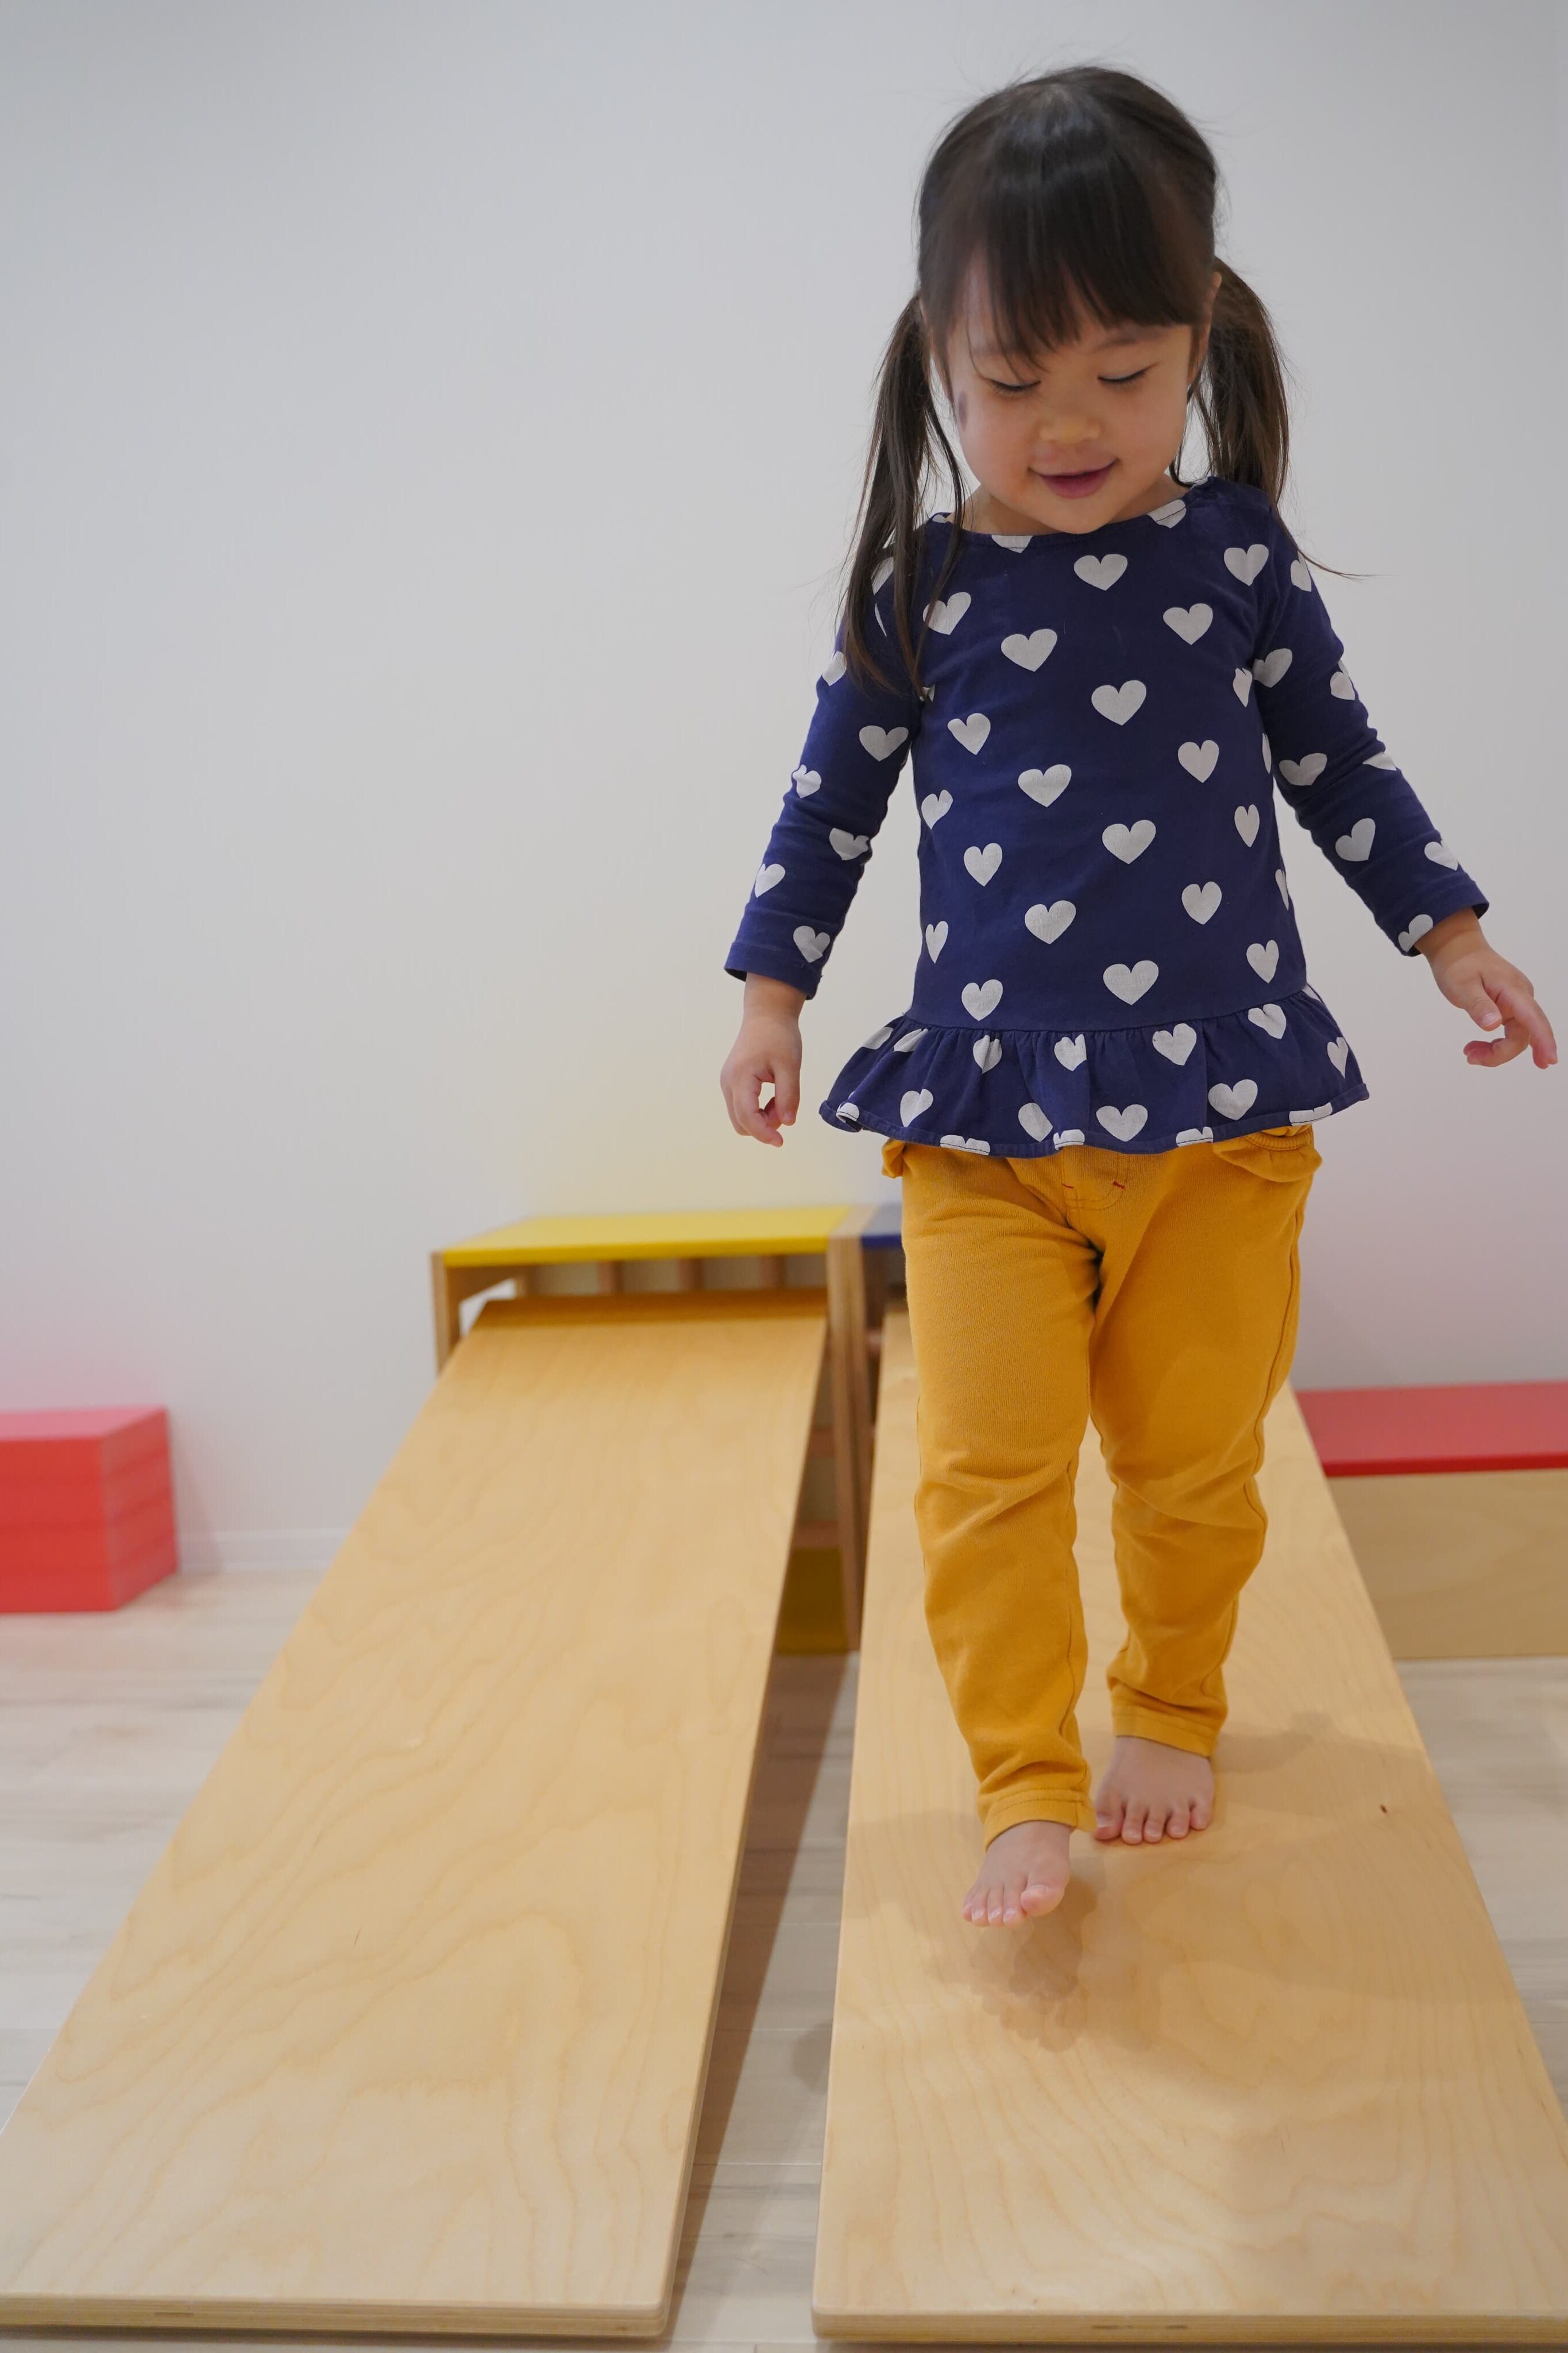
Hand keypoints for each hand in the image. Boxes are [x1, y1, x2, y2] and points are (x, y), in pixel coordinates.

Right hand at [721, 974, 805, 1144]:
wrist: (767, 1014)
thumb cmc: (778, 1036)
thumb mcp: (790, 1066)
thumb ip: (788, 1096)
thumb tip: (787, 1123)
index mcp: (740, 1077)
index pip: (747, 1117)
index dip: (764, 1133)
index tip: (781, 1142)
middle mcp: (728, 1082)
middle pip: (740, 1122)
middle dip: (763, 1126)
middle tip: (786, 1110)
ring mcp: (728, 1082)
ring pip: (740, 1117)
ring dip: (761, 1119)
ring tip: (782, 1100)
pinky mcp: (732, 1082)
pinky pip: (742, 1106)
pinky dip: (758, 1110)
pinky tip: (774, 1097)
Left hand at [1416, 910, 1556, 1068]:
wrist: (1457, 949)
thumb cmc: (1459, 965)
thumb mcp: (1461, 986)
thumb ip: (1478, 1005)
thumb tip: (1493, 1024)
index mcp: (1512, 989)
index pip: (1533, 1018)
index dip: (1543, 1040)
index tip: (1549, 1061)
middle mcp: (1521, 996)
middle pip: (1523, 1035)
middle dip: (1501, 1053)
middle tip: (1470, 1057)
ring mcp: (1518, 1003)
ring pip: (1517, 1037)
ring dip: (1496, 1051)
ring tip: (1469, 1052)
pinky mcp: (1511, 1007)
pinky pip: (1511, 1032)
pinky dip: (1496, 1044)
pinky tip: (1479, 1047)